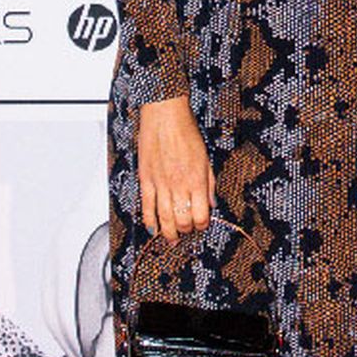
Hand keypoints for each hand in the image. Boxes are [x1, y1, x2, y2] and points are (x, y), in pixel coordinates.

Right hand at [136, 95, 214, 245]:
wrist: (165, 116)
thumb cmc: (186, 132)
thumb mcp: (206, 158)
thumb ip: (208, 183)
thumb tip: (211, 203)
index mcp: (196, 180)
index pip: (200, 215)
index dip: (202, 225)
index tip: (201, 226)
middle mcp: (178, 185)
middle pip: (182, 220)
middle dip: (185, 231)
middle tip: (185, 233)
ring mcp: (160, 184)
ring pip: (164, 218)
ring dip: (168, 232)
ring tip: (170, 239)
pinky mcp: (146, 180)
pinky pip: (146, 206)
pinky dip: (149, 221)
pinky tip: (153, 229)